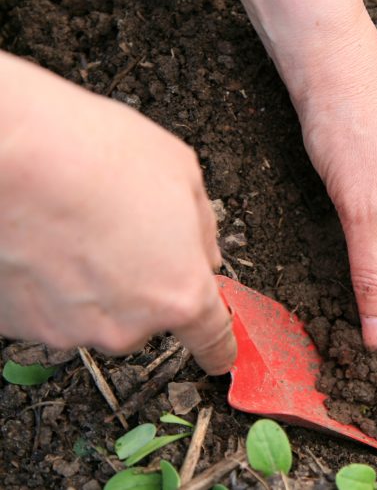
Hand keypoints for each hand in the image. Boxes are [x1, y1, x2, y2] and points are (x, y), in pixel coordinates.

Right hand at [0, 53, 235, 373]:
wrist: (6, 154)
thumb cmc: (89, 155)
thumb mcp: (181, 174)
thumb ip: (202, 229)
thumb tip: (202, 253)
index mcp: (178, 292)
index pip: (211, 338)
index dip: (219, 347)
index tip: (221, 356)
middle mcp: (126, 324)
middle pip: (149, 314)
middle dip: (144, 279)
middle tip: (123, 229)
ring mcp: (68, 329)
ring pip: (97, 312)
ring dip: (93, 280)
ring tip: (77, 225)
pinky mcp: (20, 325)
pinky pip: (50, 308)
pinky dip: (51, 283)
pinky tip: (46, 239)